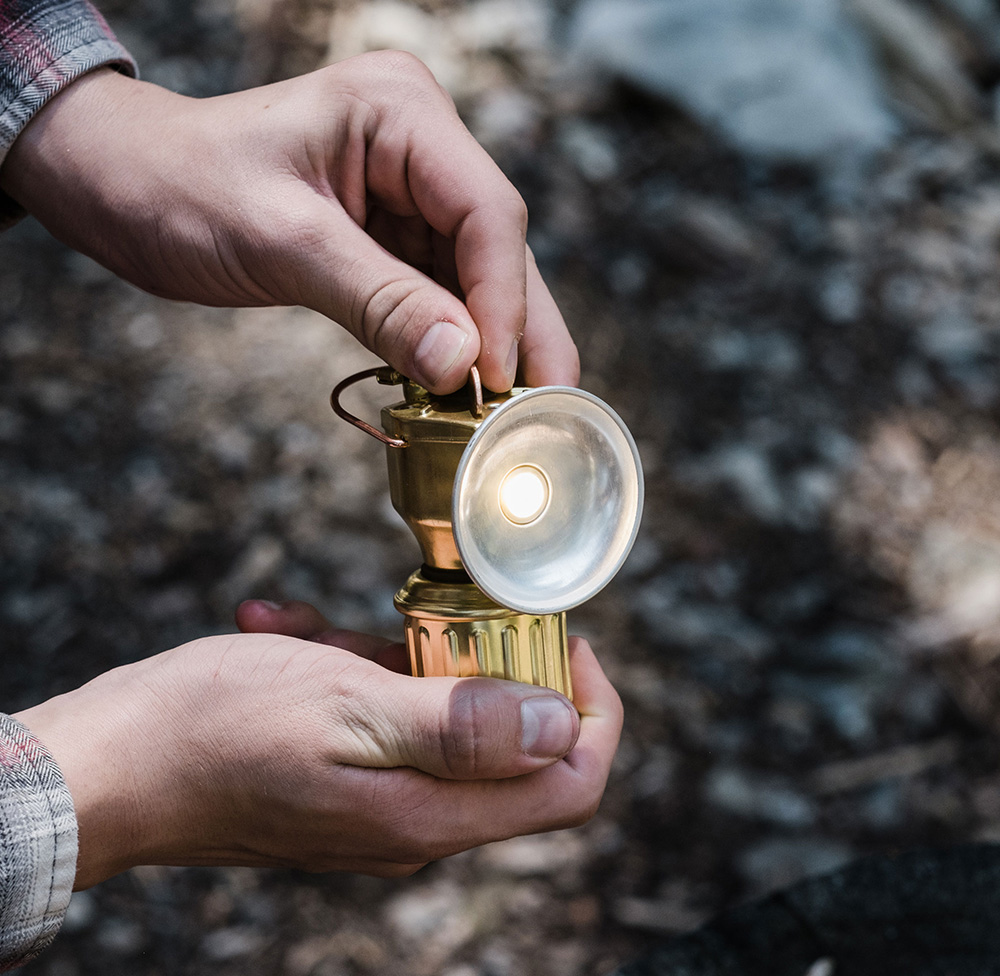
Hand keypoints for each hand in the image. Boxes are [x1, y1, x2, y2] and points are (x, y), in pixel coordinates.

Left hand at [0, 54, 578, 393]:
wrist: (123, 183)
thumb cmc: (178, 185)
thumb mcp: (280, 241)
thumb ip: (377, 299)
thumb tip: (461, 364)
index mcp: (399, 112)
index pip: (485, 212)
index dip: (503, 301)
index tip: (497, 379)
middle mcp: (419, 145)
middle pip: (498, 247)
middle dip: (524, 329)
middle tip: (551, 405)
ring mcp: (410, 190)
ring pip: (478, 277)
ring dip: (498, 344)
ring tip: (523, 412)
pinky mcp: (392, 233)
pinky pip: (439, 293)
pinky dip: (453, 343)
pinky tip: (471, 389)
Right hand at [14, 603, 620, 888]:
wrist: (112, 766)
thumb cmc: (217, 731)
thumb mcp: (348, 706)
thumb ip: (461, 726)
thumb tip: (559, 727)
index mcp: (431, 814)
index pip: (571, 783)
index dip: (591, 710)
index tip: (562, 641)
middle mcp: (417, 820)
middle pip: (512, 746)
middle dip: (486, 667)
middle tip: (431, 619)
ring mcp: (379, 802)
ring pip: (440, 718)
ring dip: (399, 657)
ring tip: (328, 633)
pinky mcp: (344, 779)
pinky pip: (382, 714)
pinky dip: (353, 666)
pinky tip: (293, 635)